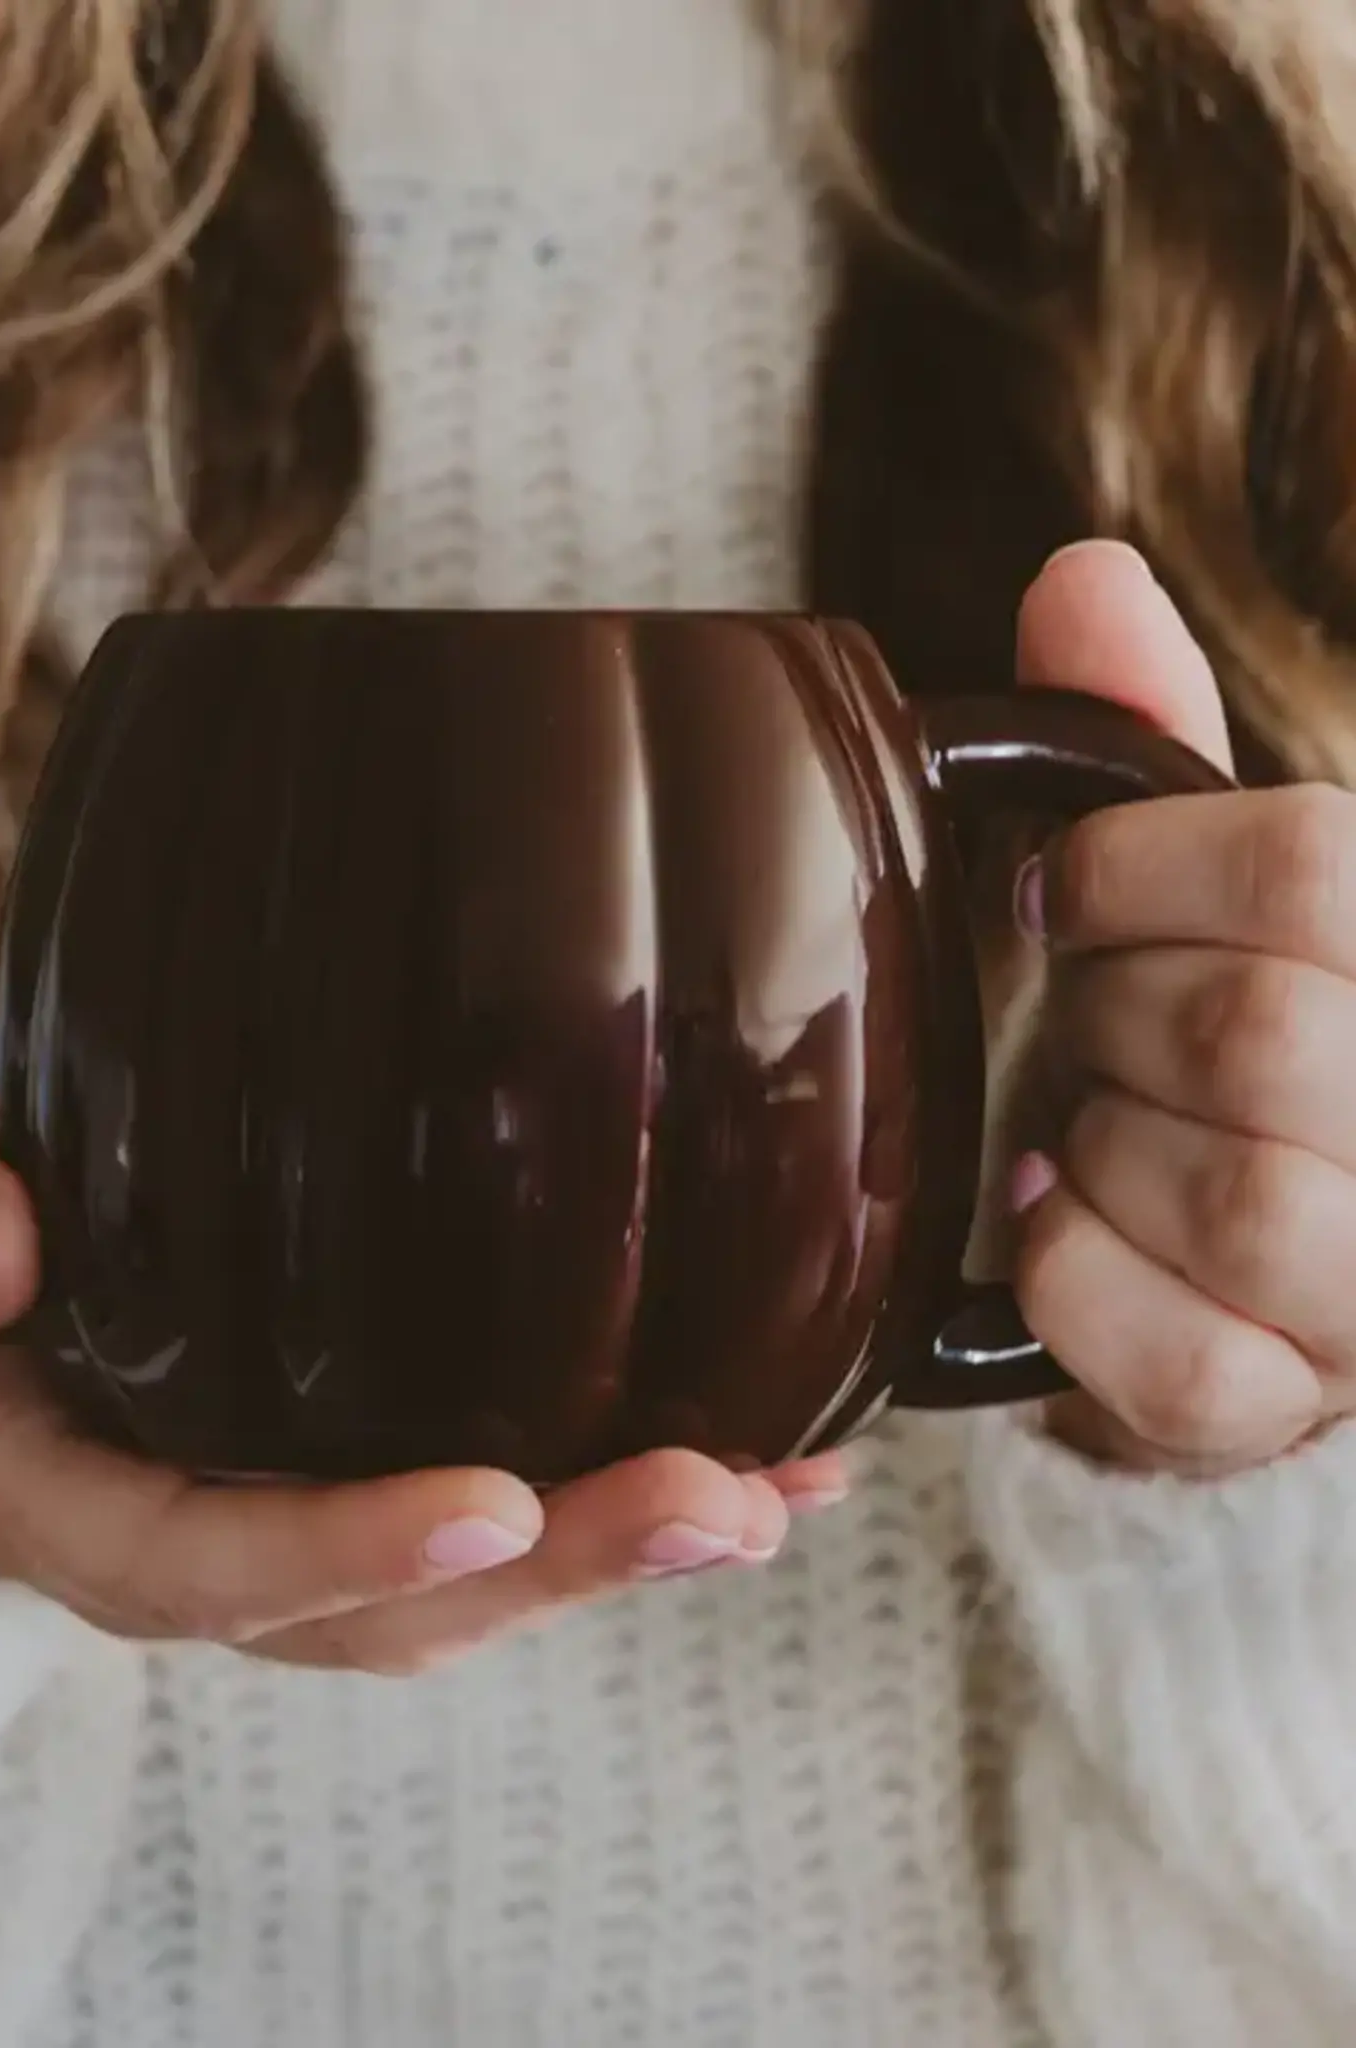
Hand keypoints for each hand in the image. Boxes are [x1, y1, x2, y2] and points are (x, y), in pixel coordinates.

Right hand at [0, 1044, 844, 1670]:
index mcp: (54, 1494)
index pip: (203, 1560)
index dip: (347, 1549)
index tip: (493, 1500)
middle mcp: (181, 1531)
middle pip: (377, 1597)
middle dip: (552, 1567)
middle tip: (716, 1507)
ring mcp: (270, 1503)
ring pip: (454, 1572)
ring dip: (614, 1547)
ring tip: (773, 1497)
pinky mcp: (333, 1453)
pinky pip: (479, 1498)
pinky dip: (605, 1488)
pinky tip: (742, 1451)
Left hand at [1007, 539, 1355, 1473]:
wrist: (1284, 1255)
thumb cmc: (1250, 1035)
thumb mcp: (1223, 877)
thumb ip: (1156, 742)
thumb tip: (1082, 578)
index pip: (1309, 872)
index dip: (1139, 871)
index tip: (1058, 892)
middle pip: (1256, 1034)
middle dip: (1113, 1014)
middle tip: (1086, 1018)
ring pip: (1236, 1203)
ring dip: (1102, 1148)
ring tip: (1093, 1126)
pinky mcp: (1307, 1408)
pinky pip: (1176, 1364)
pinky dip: (1074, 1282)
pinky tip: (1066, 1225)